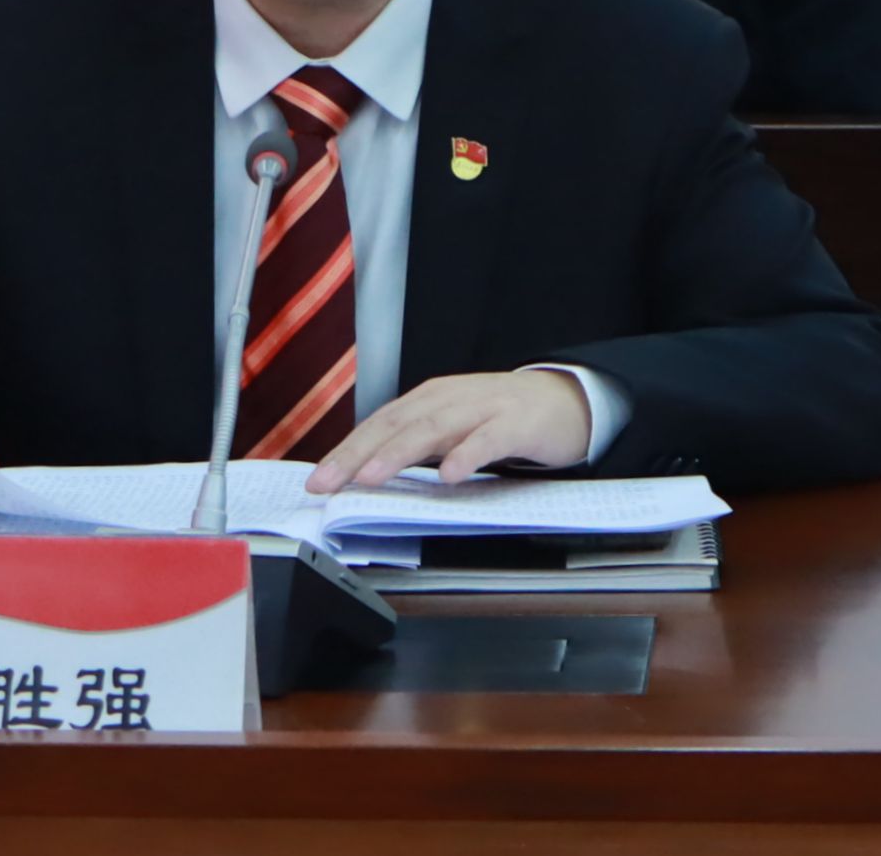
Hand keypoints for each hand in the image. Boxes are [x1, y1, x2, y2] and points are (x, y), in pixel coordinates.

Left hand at [304, 371, 590, 493]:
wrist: (564, 398)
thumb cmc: (498, 418)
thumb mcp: (450, 428)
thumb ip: (415, 447)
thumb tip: (365, 477)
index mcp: (427, 401)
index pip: (378, 426)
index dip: (346, 452)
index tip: (317, 482)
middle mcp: (448, 399)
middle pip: (396, 425)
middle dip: (357, 454)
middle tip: (329, 483)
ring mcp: (483, 407)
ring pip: (434, 428)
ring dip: (399, 453)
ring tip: (372, 477)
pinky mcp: (517, 422)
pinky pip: (489, 439)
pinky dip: (467, 455)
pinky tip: (450, 475)